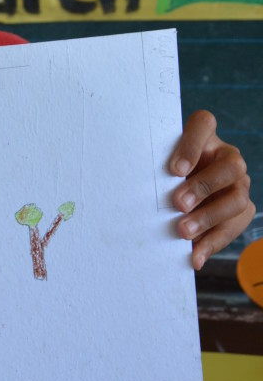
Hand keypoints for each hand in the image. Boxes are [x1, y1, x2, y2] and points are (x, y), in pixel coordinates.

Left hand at [170, 111, 254, 269]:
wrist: (184, 191)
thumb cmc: (165, 173)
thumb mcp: (160, 164)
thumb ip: (157, 170)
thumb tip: (139, 194)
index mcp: (205, 137)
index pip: (204, 124)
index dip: (191, 144)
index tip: (174, 169)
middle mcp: (227, 157)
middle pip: (230, 167)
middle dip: (204, 186)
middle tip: (178, 203)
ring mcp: (239, 184)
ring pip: (237, 199)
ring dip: (208, 218)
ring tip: (183, 231)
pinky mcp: (241, 210)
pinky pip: (233, 228)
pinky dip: (211, 244)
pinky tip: (194, 256)